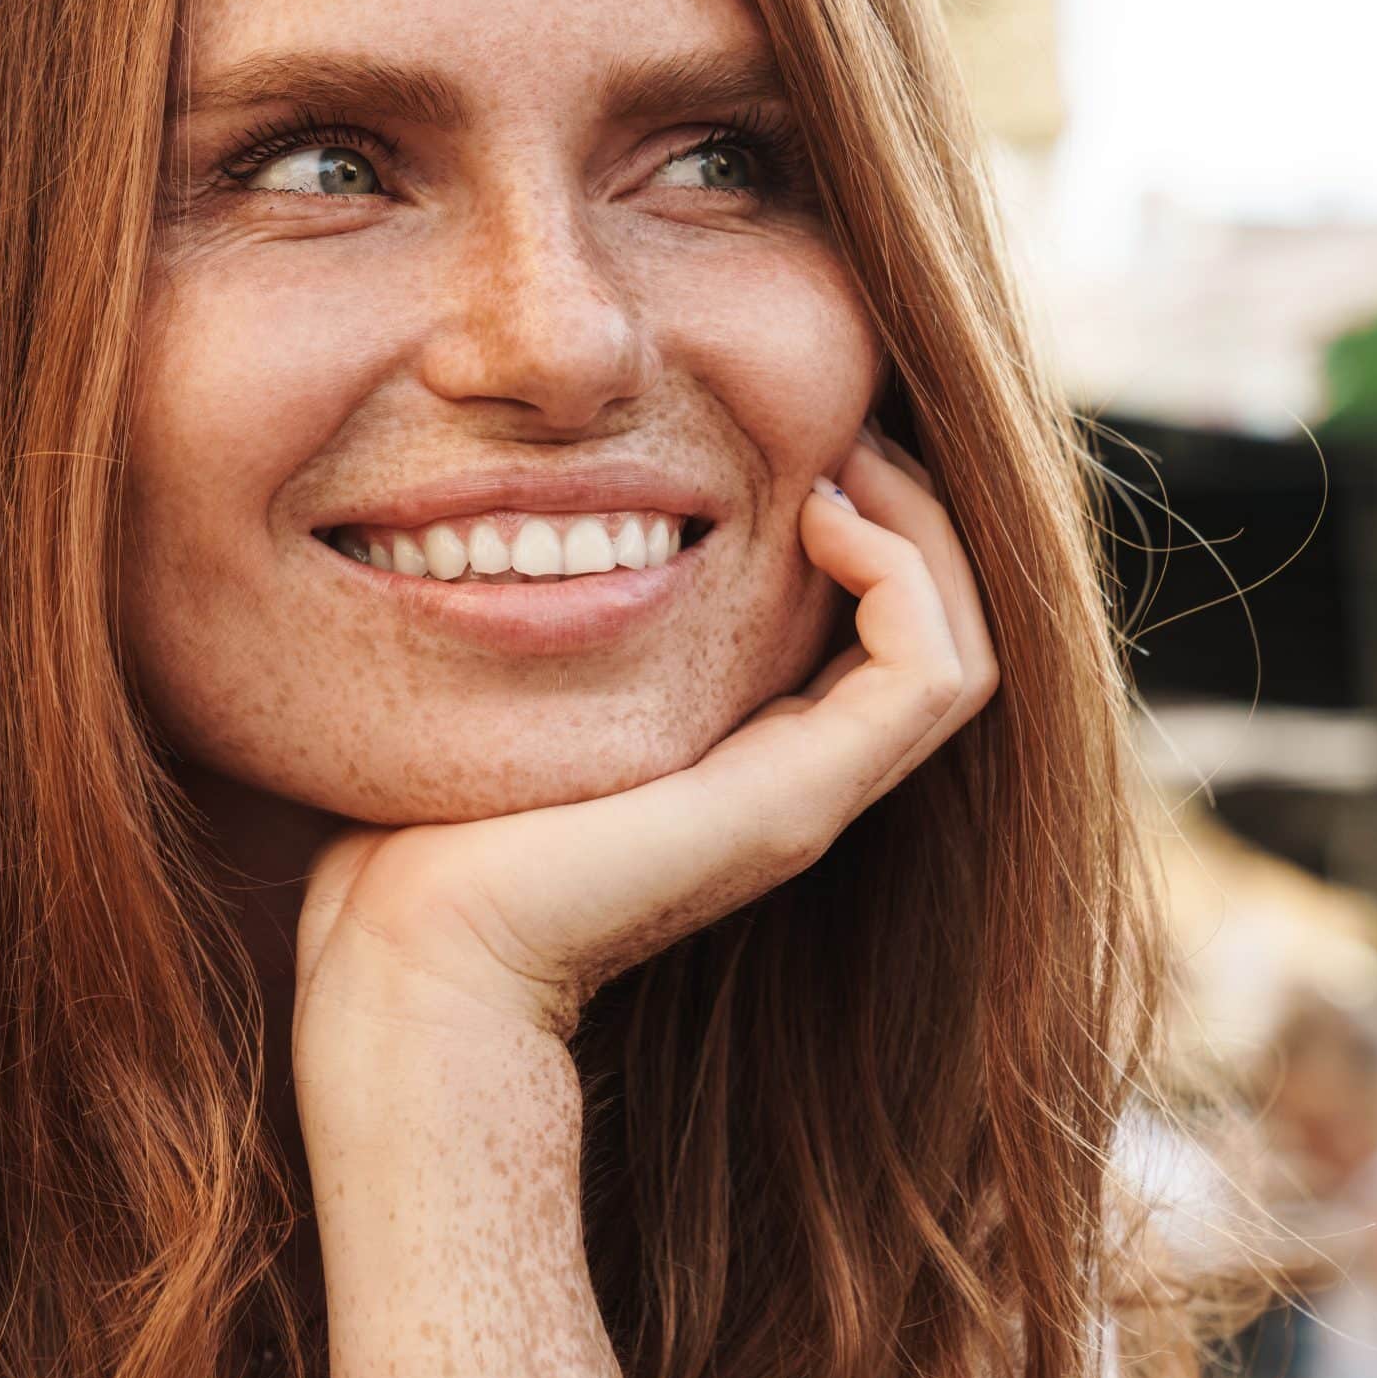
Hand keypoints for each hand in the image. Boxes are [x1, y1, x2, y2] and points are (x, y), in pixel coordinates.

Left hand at [292, 422, 998, 1046]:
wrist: (417, 949)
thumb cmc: (428, 824)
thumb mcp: (518, 689)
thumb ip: (557, 621)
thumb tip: (523, 513)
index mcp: (739, 753)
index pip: (874, 630)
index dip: (870, 524)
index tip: (800, 444)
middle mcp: (793, 779)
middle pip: (941, 634)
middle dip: (913, 514)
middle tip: (845, 428)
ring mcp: (804, 797)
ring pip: (960, 650)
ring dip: (923, 534)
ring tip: (841, 465)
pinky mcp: (792, 804)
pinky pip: (927, 675)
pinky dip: (902, 578)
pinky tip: (820, 516)